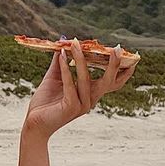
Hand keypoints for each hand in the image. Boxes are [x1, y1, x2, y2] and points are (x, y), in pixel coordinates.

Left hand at [22, 39, 138, 139]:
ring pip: (86, 79)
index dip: (124, 72)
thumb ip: (61, 62)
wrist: (33, 123)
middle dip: (113, 65)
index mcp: (91, 94)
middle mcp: (90, 101)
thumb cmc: (45, 102)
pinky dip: (66, 69)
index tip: (131, 56)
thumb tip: (64, 42)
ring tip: (75, 43)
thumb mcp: (55, 78)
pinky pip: (70, 85)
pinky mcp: (71, 107)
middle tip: (116, 48)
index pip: (113, 83)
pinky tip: (62, 55)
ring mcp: (82, 106)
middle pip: (108, 82)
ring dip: (81, 60)